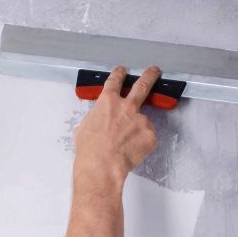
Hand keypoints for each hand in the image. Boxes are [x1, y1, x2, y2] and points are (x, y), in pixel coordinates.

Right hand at [72, 65, 159, 186]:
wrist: (102, 166)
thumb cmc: (89, 149)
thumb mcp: (83, 128)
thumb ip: (95, 119)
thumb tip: (97, 122)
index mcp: (107, 102)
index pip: (114, 82)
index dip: (118, 74)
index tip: (122, 70)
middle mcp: (126, 107)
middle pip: (142, 85)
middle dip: (149, 76)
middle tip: (154, 71)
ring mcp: (141, 120)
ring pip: (141, 121)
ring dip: (136, 130)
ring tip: (126, 144)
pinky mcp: (150, 134)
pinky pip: (147, 137)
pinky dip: (140, 144)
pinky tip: (130, 151)